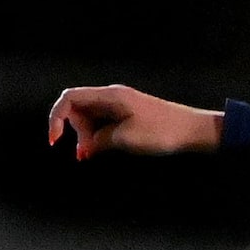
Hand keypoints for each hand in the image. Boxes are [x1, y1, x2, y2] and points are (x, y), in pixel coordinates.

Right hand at [48, 85, 224, 159]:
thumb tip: (85, 147)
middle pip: (78, 109)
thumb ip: (100, 141)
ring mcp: (121, 106)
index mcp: (110, 95)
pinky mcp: (128, 116)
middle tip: (85, 152)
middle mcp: (112, 97)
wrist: (194, 130)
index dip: (56, 117)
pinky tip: (99, 150)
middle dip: (75, 130)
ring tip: (91, 154)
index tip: (55, 141)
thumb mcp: (126, 139)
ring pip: (91, 118)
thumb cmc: (163, 131)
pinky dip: (98, 136)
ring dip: (87, 136)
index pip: (70, 98)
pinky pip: (104, 123)